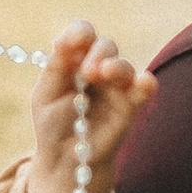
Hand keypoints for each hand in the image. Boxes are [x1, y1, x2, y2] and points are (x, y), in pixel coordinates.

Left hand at [26, 22, 152, 192]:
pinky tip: (144, 82)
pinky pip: (144, 89)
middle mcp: (99, 67)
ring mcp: (117, 86)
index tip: (73, 41)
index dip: (80, 32)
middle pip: (105, 46)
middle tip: (87, 71)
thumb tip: (64, 39)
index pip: (82, 34)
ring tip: (104, 73)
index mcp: (75, 59)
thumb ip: (56, 68)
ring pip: (124, 66)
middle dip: (97, 53)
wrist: (65, 159)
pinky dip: (146, 84)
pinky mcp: (131, 106)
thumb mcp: (45, 94)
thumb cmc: (53, 123)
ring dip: (116, 66)